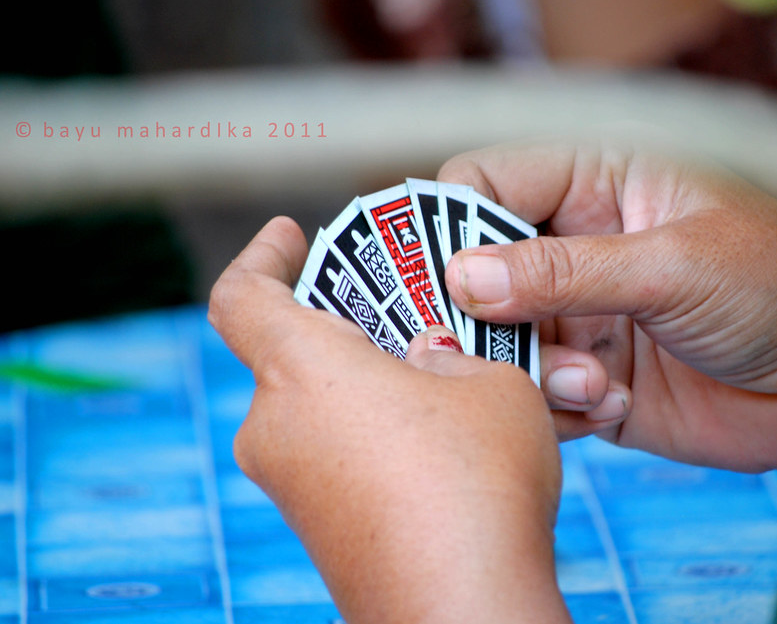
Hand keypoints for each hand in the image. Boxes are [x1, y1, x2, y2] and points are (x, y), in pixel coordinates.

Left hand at [208, 217, 571, 623]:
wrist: (464, 611)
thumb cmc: (476, 484)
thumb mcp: (489, 383)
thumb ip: (450, 354)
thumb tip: (424, 362)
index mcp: (302, 369)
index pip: (242, 295)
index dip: (263, 255)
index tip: (291, 234)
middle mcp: (275, 428)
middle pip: (295, 354)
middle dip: (354, 333)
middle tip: (415, 321)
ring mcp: (291, 487)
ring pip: (326, 410)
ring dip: (378, 391)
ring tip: (456, 389)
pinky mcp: (318, 530)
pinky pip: (339, 459)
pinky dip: (380, 439)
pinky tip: (448, 447)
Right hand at [440, 137, 776, 470]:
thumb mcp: (674, 265)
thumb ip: (566, 272)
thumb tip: (460, 276)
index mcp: (596, 183)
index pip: (486, 185)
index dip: (451, 226)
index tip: (444, 280)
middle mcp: (578, 247)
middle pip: (477, 272)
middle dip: (479, 316)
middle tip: (489, 349)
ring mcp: (583, 316)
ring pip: (499, 342)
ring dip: (530, 371)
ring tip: (594, 382)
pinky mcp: (595, 379)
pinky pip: (539, 396)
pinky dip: (562, 408)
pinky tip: (617, 404)